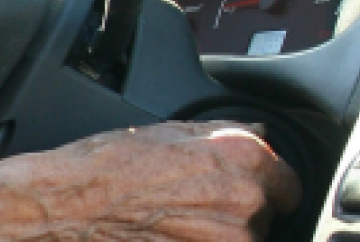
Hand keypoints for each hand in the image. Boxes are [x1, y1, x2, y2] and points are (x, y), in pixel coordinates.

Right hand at [0, 121, 302, 241]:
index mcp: (244, 160)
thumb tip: (258, 131)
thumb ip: (224, 132)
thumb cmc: (108, 166)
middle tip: (193, 202)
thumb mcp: (167, 129)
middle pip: (265, 215)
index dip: (265, 183)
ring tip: (176, 222)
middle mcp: (247, 206)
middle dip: (238, 210)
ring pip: (241, 239)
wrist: (69, 207)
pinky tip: (169, 235)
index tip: (244, 186)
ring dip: (219, 234)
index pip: (289, 182)